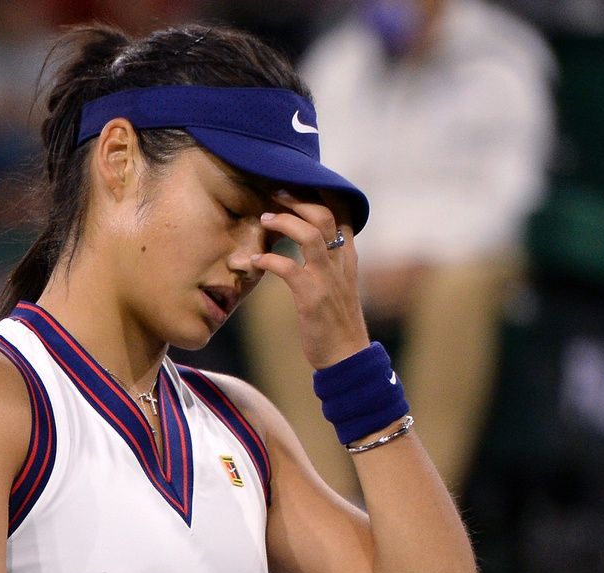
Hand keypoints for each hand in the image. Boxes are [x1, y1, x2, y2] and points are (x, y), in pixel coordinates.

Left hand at [250, 189, 369, 368]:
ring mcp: (328, 280)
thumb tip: (313, 243)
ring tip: (264, 219)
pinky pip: (289, 269)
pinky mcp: (313, 299)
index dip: (320, 194)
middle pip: (325, 216)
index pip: (341, 214)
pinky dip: (269, 260)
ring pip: (310, 235)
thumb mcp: (340, 286)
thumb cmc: (338, 323)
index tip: (297, 184)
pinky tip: (255, 261)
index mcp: (347, 259)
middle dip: (298, 200)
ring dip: (284, 222)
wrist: (348, 358)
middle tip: (275, 193)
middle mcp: (340, 264)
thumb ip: (331, 262)